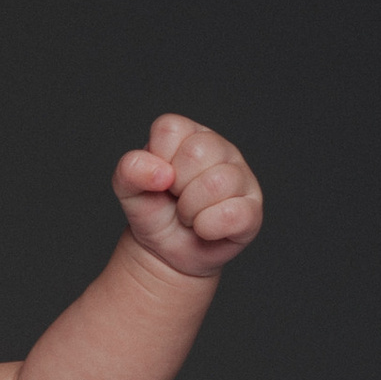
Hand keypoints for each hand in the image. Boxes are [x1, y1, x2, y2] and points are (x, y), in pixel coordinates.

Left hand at [114, 114, 263, 280]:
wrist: (165, 250)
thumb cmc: (152, 210)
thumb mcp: (127, 188)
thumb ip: (130, 169)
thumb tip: (162, 172)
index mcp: (189, 135)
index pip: (171, 129)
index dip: (157, 159)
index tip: (159, 177)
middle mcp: (220, 149)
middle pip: (197, 152)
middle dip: (176, 186)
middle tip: (176, 198)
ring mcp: (242, 177)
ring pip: (217, 183)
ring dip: (190, 209)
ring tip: (189, 214)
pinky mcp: (253, 209)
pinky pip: (232, 214)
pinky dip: (208, 228)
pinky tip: (205, 228)